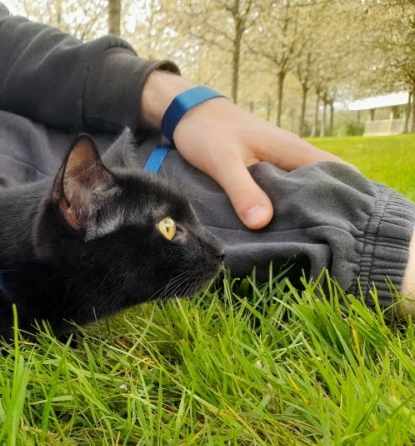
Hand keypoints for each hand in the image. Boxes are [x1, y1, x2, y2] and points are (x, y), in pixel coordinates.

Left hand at [140, 71, 347, 229]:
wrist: (188, 113)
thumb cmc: (207, 132)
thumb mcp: (223, 162)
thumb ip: (243, 191)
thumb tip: (263, 223)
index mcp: (293, 151)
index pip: (337, 174)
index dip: (345, 199)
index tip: (342, 229)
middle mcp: (292, 155)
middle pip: (323, 186)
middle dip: (324, 212)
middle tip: (321, 243)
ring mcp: (279, 162)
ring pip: (302, 190)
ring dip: (302, 212)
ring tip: (301, 242)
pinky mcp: (265, 169)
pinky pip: (283, 190)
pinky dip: (283, 207)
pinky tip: (276, 227)